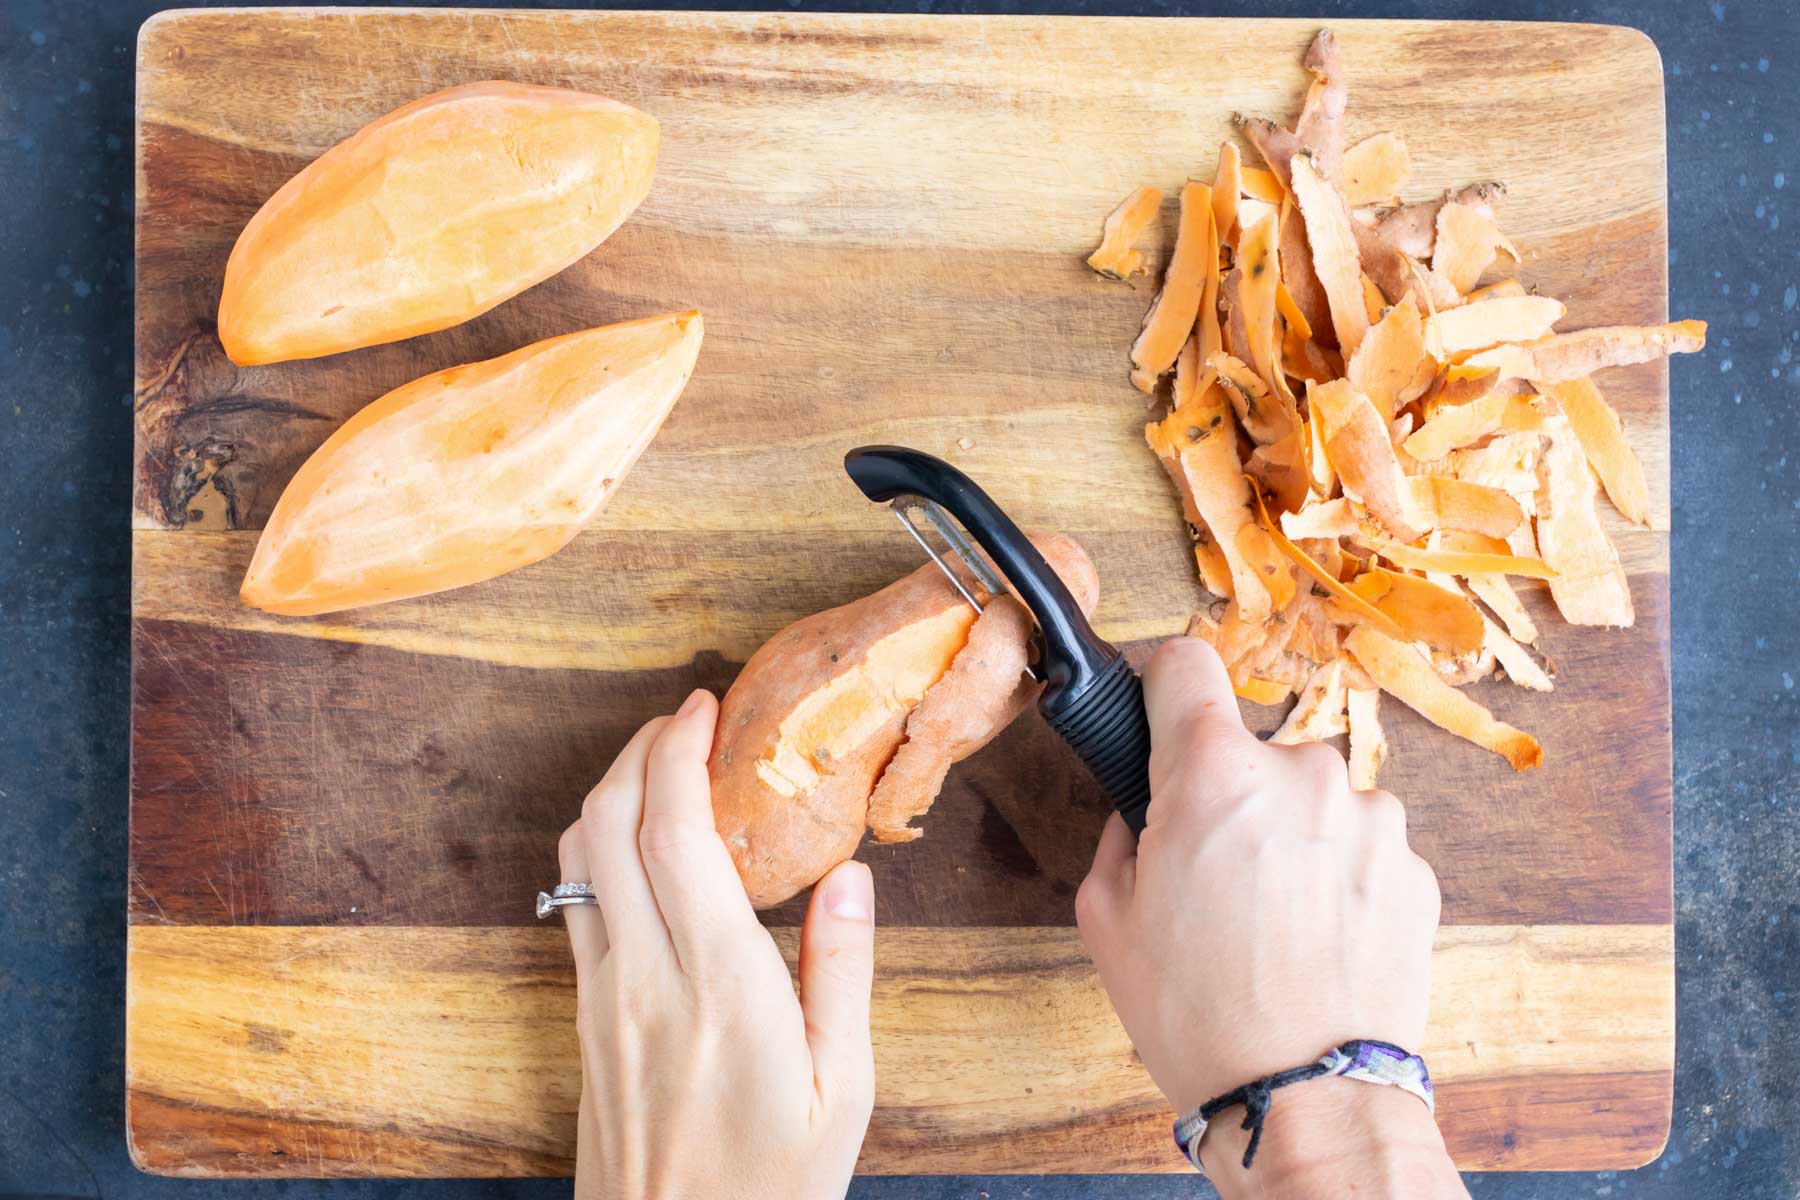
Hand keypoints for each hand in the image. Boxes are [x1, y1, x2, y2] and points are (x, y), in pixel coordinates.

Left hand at [558, 690, 875, 1199]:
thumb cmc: (770, 1189)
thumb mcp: (843, 1090)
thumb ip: (842, 971)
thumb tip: (849, 875)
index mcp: (720, 986)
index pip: (675, 833)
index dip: (681, 751)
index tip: (706, 706)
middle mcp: (645, 978)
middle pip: (607, 823)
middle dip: (640, 749)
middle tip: (685, 717)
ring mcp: (603, 998)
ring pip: (577, 858)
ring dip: (611, 792)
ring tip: (662, 767)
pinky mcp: (585, 1021)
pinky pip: (575, 903)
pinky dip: (598, 848)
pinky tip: (640, 849)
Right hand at [1076, 638, 1463, 1196]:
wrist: (1309, 1100)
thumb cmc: (1200, 1016)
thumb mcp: (1108, 919)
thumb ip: (1121, 835)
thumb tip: (1143, 812)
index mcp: (1213, 775)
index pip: (1185, 664)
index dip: (1163, 687)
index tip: (1161, 715)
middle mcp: (1303, 774)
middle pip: (1253, 750)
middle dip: (1230, 796)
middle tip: (1212, 877)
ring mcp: (1371, 818)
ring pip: (1314, 799)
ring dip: (1294, 838)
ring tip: (1274, 924)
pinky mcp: (1415, 867)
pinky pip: (1362, 846)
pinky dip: (1339, 879)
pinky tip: (1317, 942)